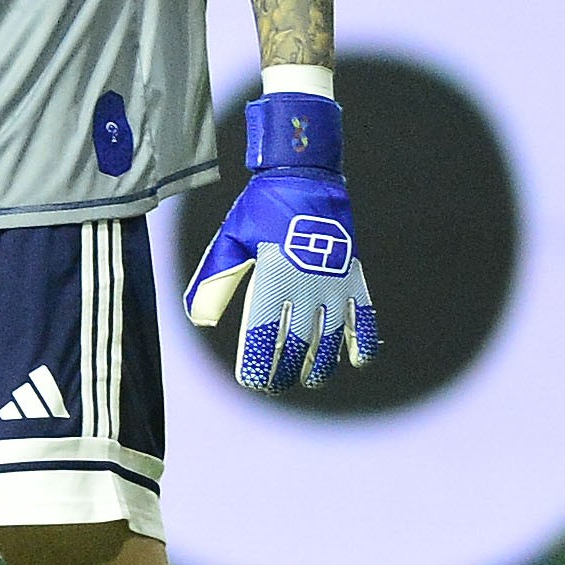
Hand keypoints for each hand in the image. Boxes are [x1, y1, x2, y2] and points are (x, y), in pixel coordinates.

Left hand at [185, 91, 378, 391]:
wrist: (305, 179)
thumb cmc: (259, 214)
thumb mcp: (230, 243)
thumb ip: (214, 282)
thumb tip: (199, 321)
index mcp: (271, 278)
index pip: (262, 336)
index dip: (258, 365)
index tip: (252, 382)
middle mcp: (306, 286)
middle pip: (297, 345)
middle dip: (285, 371)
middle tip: (274, 384)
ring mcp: (334, 284)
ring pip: (331, 340)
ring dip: (320, 365)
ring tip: (307, 379)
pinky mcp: (354, 278)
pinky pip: (366, 318)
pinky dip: (364, 342)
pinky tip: (356, 361)